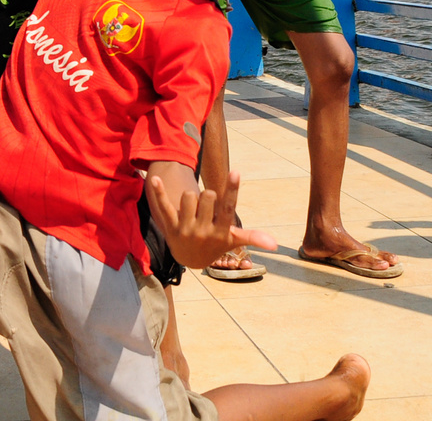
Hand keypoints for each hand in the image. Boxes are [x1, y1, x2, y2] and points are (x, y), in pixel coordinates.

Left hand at [146, 169, 276, 269]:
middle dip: (208, 196)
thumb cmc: (215, 245)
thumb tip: (276, 244)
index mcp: (220, 232)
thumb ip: (252, 237)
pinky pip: (164, 206)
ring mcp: (185, 229)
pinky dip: (159, 192)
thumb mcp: (232, 241)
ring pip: (188, 196)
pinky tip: (155, 179)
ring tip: (193, 210)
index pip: (228, 208)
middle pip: (206, 196)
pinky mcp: (170, 226)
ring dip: (191, 198)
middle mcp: (202, 231)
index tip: (235, 172)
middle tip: (207, 208)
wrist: (189, 259)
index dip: (232, 189)